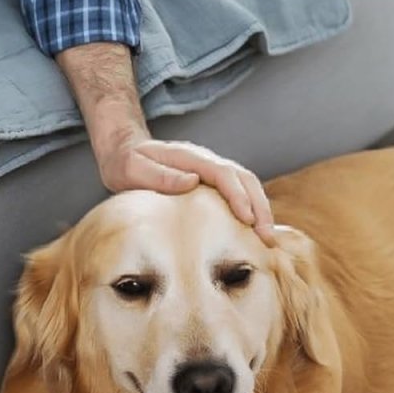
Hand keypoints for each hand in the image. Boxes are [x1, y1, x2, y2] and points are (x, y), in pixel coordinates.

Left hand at [97, 133, 275, 245]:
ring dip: (261, 211)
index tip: (247, 218)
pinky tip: (255, 233)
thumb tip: (192, 181)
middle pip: (245, 179)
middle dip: (260, 207)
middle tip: (267, 237)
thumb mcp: (133, 168)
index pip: (224, 173)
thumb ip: (160, 175)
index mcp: (191, 157)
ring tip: (267, 240)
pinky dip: (252, 211)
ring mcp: (212, 171)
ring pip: (248, 186)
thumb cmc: (127, 163)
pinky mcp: (212, 183)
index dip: (238, 195)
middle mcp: (207, 161)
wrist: (125, 152)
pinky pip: (239, 194)